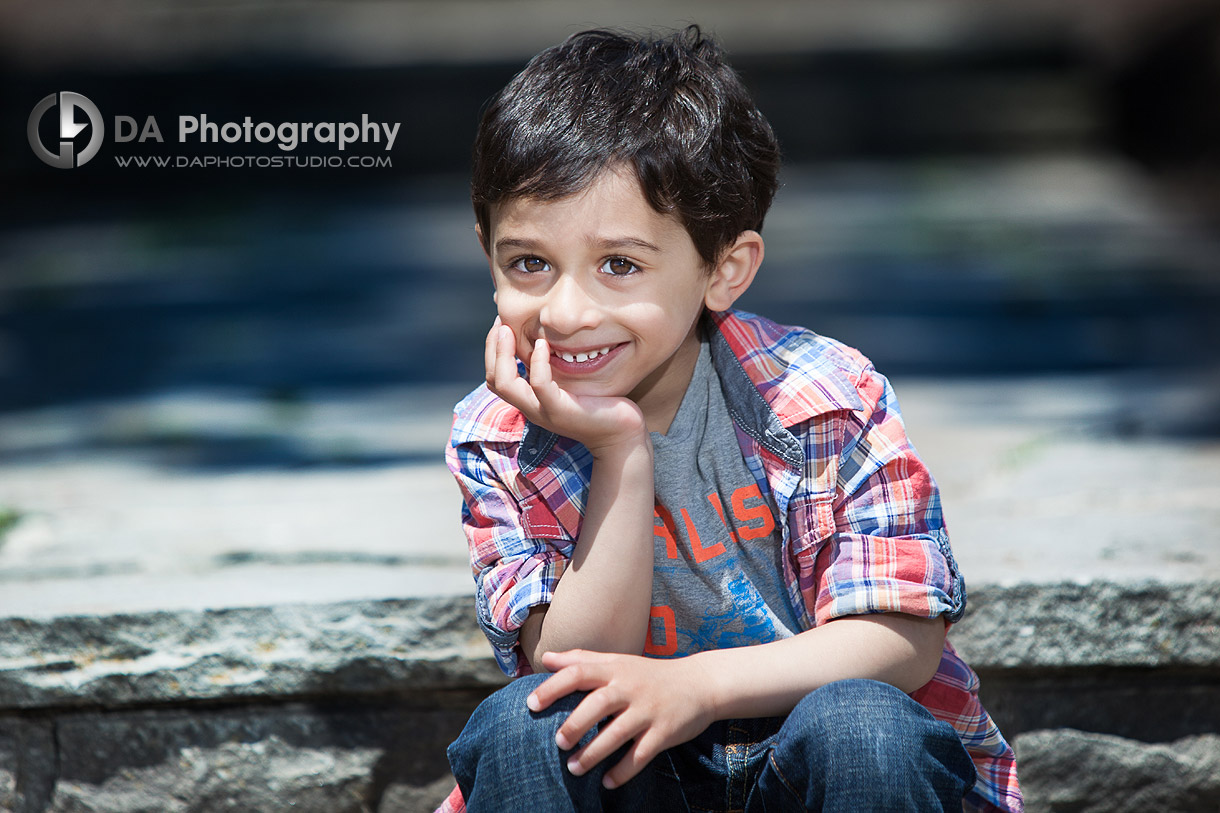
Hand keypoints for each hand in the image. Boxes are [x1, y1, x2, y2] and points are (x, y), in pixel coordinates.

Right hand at [484, 318, 646, 453]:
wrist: (621, 434)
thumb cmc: (600, 404)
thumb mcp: (570, 383)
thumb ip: (555, 368)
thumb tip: (546, 338)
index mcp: (531, 401)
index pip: (495, 377)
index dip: (493, 350)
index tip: (501, 324)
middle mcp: (531, 408)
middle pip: (494, 380)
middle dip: (492, 348)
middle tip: (500, 321)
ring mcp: (543, 412)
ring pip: (505, 385)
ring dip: (502, 354)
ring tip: (509, 330)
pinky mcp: (560, 411)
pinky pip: (540, 386)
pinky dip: (537, 363)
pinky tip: (542, 344)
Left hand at [526, 649, 716, 788]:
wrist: (700, 683)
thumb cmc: (649, 674)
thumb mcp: (618, 661)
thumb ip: (582, 659)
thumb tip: (546, 659)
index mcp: (614, 669)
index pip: (579, 672)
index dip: (553, 687)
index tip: (531, 704)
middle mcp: (630, 688)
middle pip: (597, 704)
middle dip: (574, 725)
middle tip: (558, 742)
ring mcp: (648, 711)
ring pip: (617, 734)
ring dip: (593, 754)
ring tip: (573, 769)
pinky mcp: (664, 732)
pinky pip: (640, 756)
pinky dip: (622, 771)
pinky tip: (606, 782)